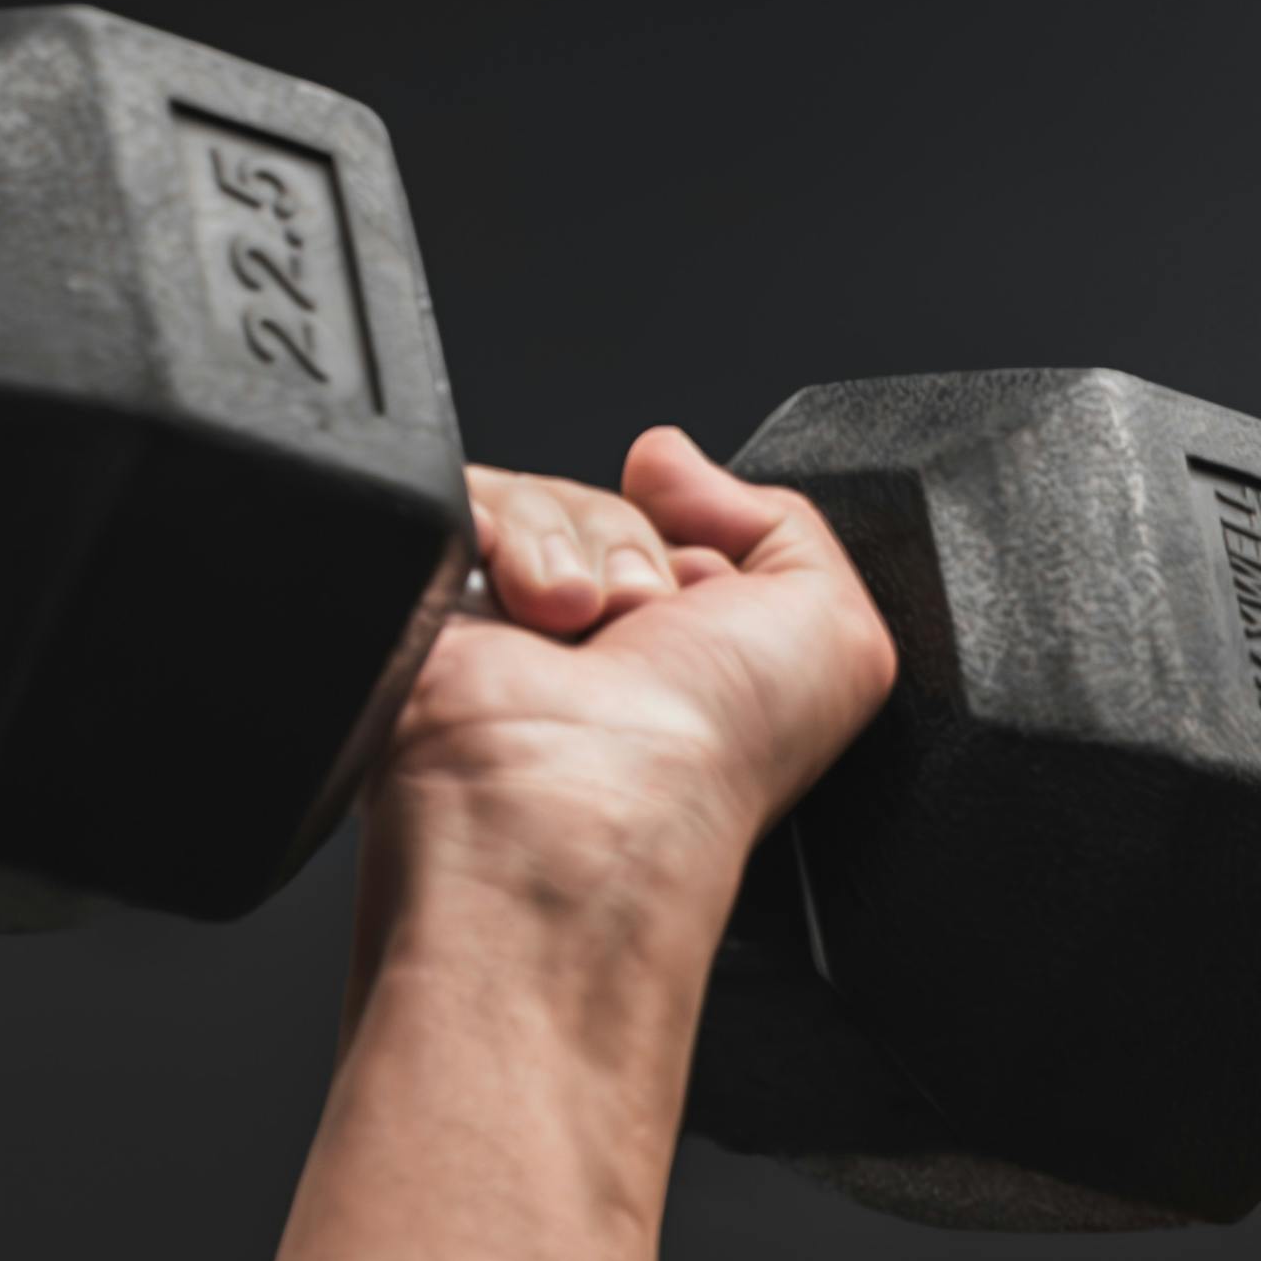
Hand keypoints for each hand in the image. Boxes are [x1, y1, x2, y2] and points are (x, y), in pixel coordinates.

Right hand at [367, 429, 900, 923]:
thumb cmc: (710, 755)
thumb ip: (789, 523)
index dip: (697, 541)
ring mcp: (504, 626)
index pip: (681, 531)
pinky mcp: (425, 604)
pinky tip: (520, 599)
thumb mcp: (835, 636)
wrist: (581, 801)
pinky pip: (456, 499)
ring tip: (576, 620)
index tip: (701, 594)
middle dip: (634, 544)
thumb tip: (672, 459)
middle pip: (610, 503)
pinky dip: (495, 525)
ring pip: (537, 494)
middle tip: (640, 623)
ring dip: (569, 538)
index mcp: (685, 664)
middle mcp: (595, 651)